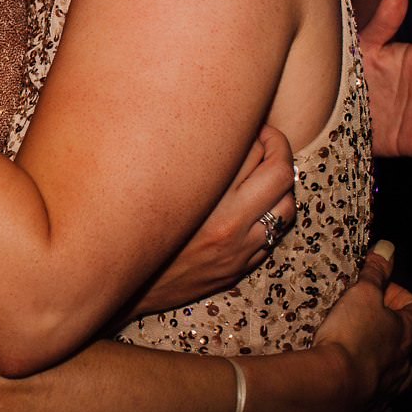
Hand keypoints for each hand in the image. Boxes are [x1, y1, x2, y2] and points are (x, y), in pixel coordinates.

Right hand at [129, 125, 295, 315]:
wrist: (124, 285)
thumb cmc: (135, 230)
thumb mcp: (159, 188)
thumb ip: (190, 161)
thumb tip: (216, 131)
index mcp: (207, 200)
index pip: (252, 151)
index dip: (258, 131)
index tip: (249, 126)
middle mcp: (230, 225)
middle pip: (281, 175)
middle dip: (279, 150)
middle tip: (265, 141)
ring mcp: (239, 250)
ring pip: (287, 207)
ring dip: (280, 186)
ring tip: (262, 174)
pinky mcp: (239, 268)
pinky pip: (273, 236)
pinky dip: (271, 215)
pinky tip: (253, 207)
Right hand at [314, 241, 411, 411]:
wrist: (330, 390)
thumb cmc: (350, 336)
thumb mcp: (361, 294)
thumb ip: (376, 271)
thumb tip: (388, 247)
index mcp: (407, 336)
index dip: (406, 299)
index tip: (383, 293)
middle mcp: (405, 367)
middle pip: (408, 348)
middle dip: (390, 336)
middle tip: (363, 326)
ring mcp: (390, 395)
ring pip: (393, 378)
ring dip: (379, 367)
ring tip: (353, 359)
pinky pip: (374, 403)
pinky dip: (364, 393)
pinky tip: (345, 388)